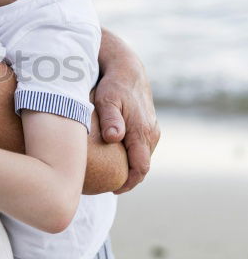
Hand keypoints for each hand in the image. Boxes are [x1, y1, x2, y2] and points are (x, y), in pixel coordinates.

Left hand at [95, 29, 160, 193]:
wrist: (127, 69)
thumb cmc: (113, 85)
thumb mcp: (107, 100)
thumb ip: (111, 119)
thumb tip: (114, 137)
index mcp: (142, 132)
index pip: (140, 168)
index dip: (128, 183)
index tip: (113, 189)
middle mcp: (151, 133)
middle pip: (142, 166)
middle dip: (128, 178)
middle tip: (106, 185)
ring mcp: (152, 129)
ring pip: (142, 157)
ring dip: (130, 167)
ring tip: (109, 175)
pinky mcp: (149, 125)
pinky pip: (142, 147)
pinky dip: (132, 156)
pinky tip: (115, 158)